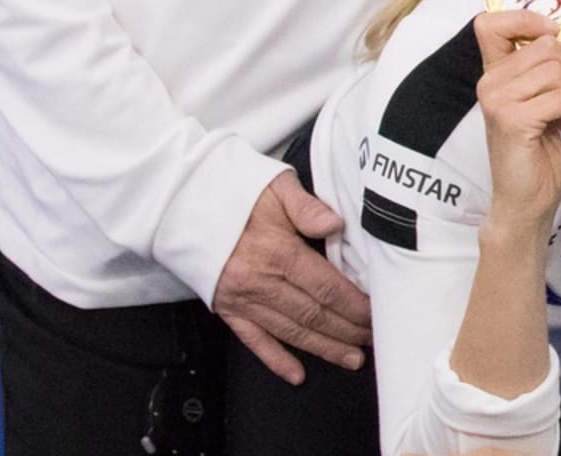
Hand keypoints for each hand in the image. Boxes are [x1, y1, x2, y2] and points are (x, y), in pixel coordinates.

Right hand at [211, 169, 372, 383]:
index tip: (375, 313)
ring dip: (323, 348)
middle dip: (347, 330)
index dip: (353, 304)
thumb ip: (308, 207)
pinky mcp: (228, 309)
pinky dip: (276, 359)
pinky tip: (297, 374)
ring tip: (352, 358)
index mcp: (276, 252)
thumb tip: (335, 224)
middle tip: (373, 339)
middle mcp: (259, 282)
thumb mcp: (276, 186)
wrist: (185, 206)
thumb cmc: (235, 193)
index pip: (325, 286)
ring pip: (290, 331)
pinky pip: (254, 341)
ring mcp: (242, 300)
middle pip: (313, 314)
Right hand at [470, 7, 560, 237]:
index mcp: (494, 73)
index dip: (526, 18)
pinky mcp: (512, 120)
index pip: (491, 23)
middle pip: (545, 45)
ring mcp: (497, 100)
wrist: (527, 200)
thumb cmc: (539, 150)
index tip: (552, 34)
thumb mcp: (542, 100)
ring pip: (556, 69)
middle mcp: (489, 82)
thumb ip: (545, 70)